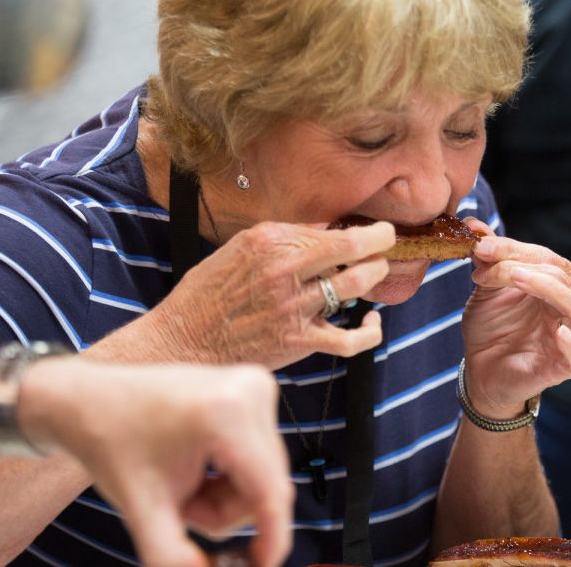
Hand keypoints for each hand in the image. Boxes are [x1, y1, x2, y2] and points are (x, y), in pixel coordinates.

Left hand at [23, 360, 294, 566]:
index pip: (270, 492)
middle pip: (268, 486)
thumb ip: (176, 558)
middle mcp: (251, 392)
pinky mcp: (254, 388)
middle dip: (227, 512)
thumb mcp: (143, 511)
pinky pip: (260, 454)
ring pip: (266, 474)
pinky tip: (196, 467)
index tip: (260, 565)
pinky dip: (230, 475)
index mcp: (227, 415)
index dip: (271, 538)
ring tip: (183, 486)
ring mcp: (256, 386)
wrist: (89, 400)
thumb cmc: (111, 446)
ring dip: (228, 496)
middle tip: (181, 510)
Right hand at [135, 220, 394, 369]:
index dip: (366, 230)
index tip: (379, 231)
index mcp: (269, 240)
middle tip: (386, 246)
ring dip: (375, 278)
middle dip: (380, 246)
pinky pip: (350, 340)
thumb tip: (326, 229)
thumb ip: (283, 238)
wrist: (184, 341)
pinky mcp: (298, 341)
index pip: (334, 229)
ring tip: (375, 274)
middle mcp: (284, 269)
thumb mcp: (239, 249)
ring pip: (358, 285)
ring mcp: (293, 306)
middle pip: (353, 250)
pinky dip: (370, 332)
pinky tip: (370, 322)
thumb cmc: (210, 294)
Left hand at [460, 219, 570, 418]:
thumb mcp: (487, 288)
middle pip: (562, 277)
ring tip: (517, 277)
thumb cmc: (492, 326)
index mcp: (556, 284)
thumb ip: (488, 258)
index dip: (515, 248)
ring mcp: (569, 337)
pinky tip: (558, 335)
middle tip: (487, 262)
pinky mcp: (564, 368)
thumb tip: (473, 226)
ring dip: (550, 290)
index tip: (481, 246)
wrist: (480, 369)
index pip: (547, 258)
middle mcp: (568, 307)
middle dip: (523, 264)